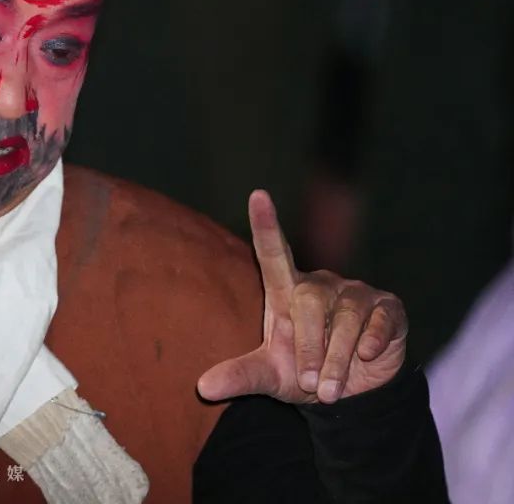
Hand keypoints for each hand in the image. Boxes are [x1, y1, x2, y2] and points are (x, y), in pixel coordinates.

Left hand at [197, 190, 406, 404]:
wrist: (351, 396)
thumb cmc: (302, 375)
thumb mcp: (270, 377)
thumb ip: (240, 376)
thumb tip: (203, 387)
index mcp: (286, 293)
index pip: (273, 252)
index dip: (266, 224)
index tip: (257, 195)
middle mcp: (319, 285)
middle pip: (308, 301)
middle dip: (308, 348)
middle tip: (309, 386)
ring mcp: (355, 293)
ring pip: (346, 318)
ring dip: (337, 360)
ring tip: (329, 389)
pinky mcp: (388, 307)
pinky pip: (380, 320)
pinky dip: (372, 342)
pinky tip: (368, 357)